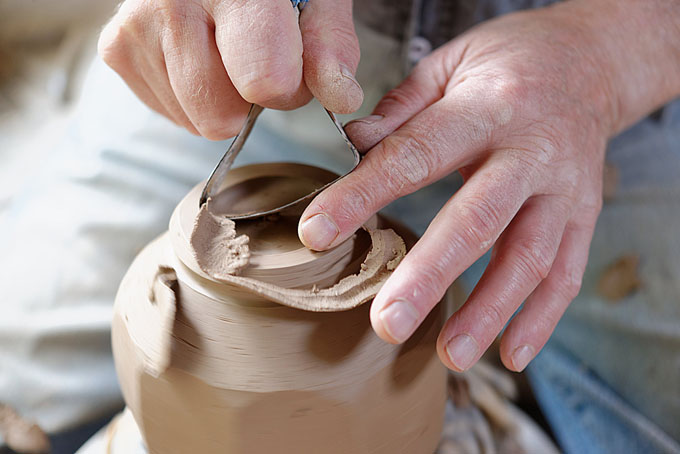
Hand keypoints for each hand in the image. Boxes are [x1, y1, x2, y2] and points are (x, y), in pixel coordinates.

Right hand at [98, 0, 362, 139]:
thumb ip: (331, 46)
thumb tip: (340, 99)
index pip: (264, 81)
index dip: (289, 89)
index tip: (293, 67)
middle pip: (219, 115)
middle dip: (249, 102)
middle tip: (257, 60)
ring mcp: (136, 24)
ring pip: (194, 120)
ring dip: (221, 100)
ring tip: (224, 50)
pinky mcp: (116, 46)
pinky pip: (170, 112)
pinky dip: (192, 97)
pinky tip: (199, 56)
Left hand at [299, 3, 617, 371]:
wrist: (593, 60)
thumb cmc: (511, 61)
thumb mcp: (451, 63)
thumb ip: (402, 110)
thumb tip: (354, 148)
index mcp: (489, 106)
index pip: (416, 155)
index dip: (363, 194)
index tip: (317, 233)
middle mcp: (532, 151)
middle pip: (479, 219)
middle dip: (431, 275)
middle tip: (387, 323)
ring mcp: (565, 188)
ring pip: (529, 258)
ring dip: (489, 312)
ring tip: (448, 355)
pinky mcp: (585, 214)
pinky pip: (567, 274)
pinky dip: (540, 319)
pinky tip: (508, 355)